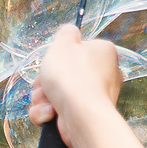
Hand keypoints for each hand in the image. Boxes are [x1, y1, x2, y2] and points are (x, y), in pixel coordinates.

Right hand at [27, 25, 122, 141]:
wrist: (80, 115)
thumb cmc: (73, 78)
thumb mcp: (63, 44)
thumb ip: (66, 33)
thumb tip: (70, 31)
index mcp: (103, 52)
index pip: (75, 50)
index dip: (58, 57)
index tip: (53, 61)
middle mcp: (104, 74)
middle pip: (62, 74)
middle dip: (46, 81)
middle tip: (46, 83)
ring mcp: (94, 97)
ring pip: (55, 93)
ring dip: (43, 97)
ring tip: (48, 101)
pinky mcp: (84, 116)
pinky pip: (56, 111)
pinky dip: (48, 113)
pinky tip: (50, 113)